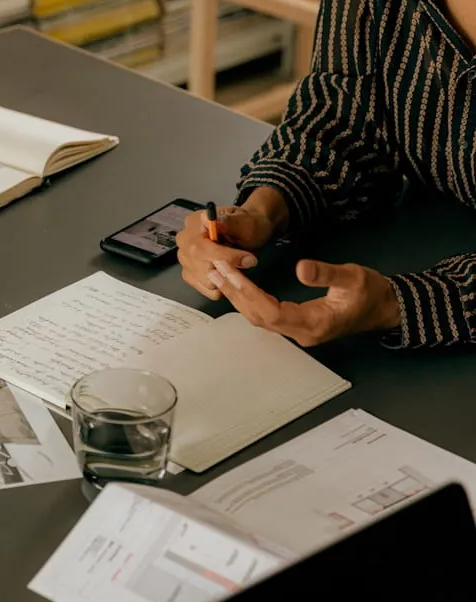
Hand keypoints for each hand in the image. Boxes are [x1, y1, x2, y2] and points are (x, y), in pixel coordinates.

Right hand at [176, 204, 274, 300]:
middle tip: (247, 262)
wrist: (247, 232)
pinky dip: (221, 286)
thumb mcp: (244, 221)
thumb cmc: (246, 225)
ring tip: (235, 264)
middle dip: (227, 269)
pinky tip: (228, 272)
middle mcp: (184, 241)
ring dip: (225, 277)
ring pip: (205, 280)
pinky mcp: (189, 274)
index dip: (224, 257)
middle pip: (200, 266)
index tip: (248, 259)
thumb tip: (220, 224)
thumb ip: (232, 223)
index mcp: (194, 223)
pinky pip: (205, 289)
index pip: (200, 247)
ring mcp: (184, 258)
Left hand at [209, 258, 400, 345]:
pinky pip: (266, 316)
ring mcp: (299, 332)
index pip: (271, 312)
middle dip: (235, 293)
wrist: (386, 308)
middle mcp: (302, 333)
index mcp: (314, 323)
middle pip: (259, 317)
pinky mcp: (297, 326)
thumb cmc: (372, 292)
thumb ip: (327, 274)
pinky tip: (237, 285)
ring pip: (259, 318)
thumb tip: (300, 268)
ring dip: (238, 297)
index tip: (230, 272)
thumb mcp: (354, 277)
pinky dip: (249, 300)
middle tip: (214, 269)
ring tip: (219, 274)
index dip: (248, 293)